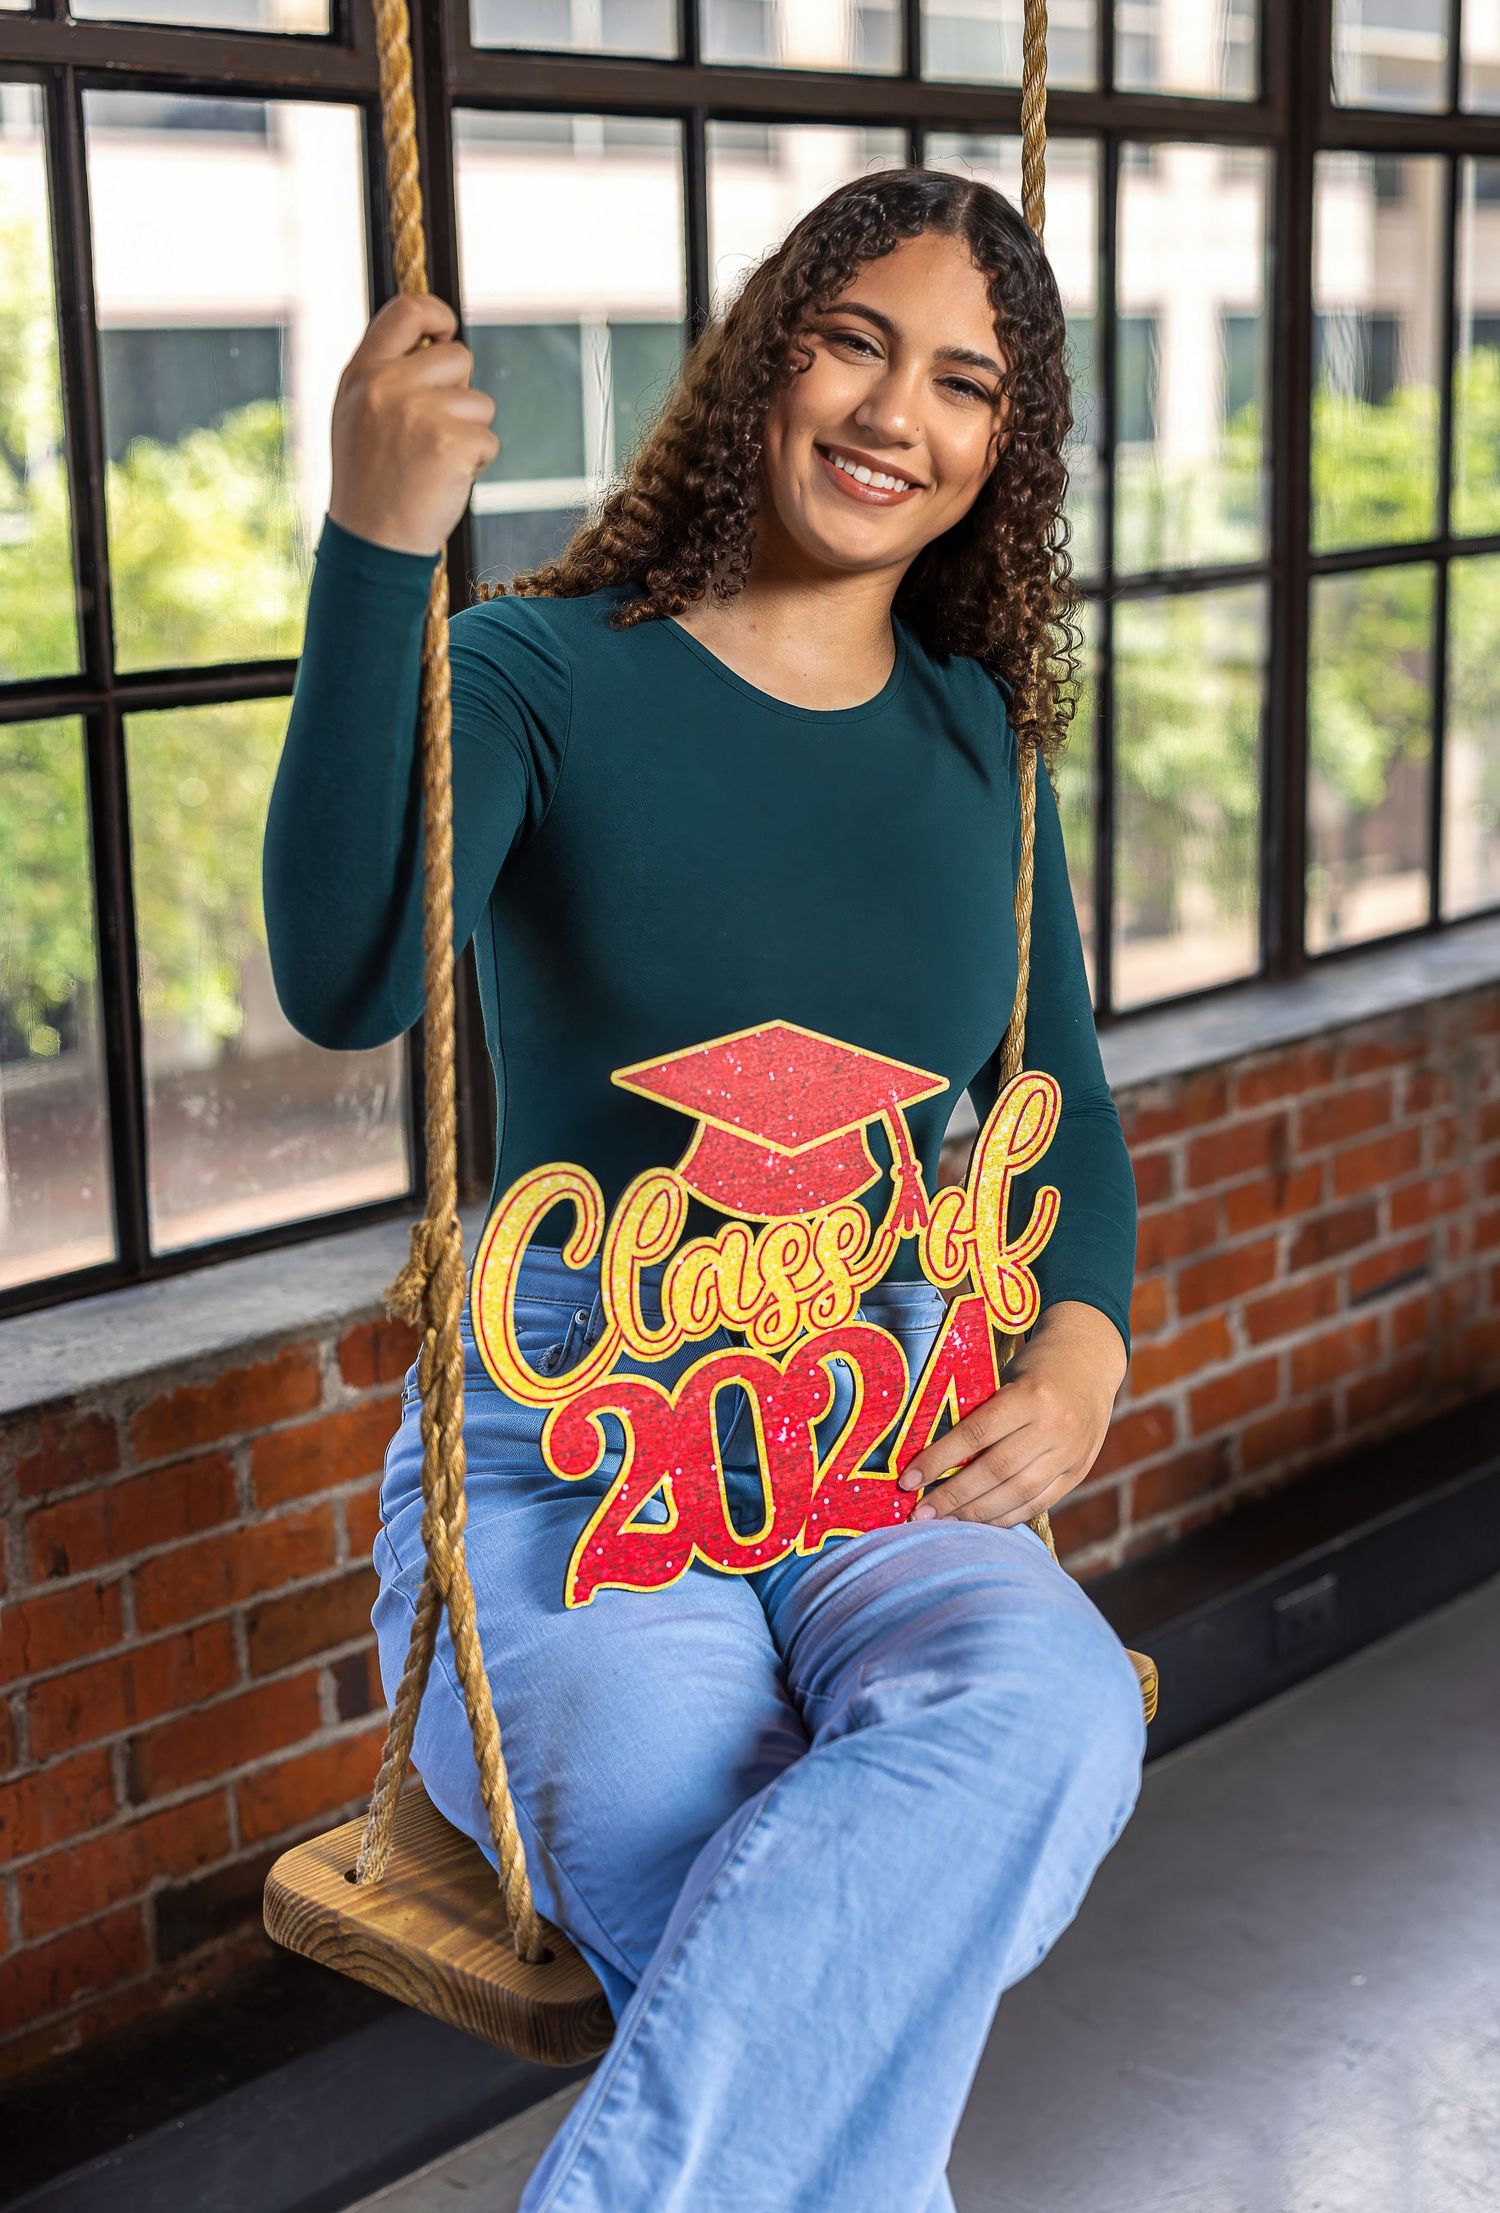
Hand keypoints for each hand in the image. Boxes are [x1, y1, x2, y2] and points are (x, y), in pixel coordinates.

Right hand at [328, 292, 499, 558]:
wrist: (372, 543)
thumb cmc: (370, 483)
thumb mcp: (357, 416)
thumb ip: (388, 375)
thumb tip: (436, 339)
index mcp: (361, 373)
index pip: (405, 310)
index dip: (436, 313)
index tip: (447, 330)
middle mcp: (387, 386)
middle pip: (458, 356)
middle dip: (459, 391)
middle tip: (432, 432)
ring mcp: (419, 414)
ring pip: (480, 402)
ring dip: (470, 433)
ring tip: (433, 462)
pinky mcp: (450, 444)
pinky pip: (488, 439)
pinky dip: (477, 463)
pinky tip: (445, 480)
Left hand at [896, 1301, 1126, 1529]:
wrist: (1089, 1362)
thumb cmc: (1033, 1368)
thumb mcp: (1005, 1379)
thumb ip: (980, 1415)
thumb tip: (932, 1458)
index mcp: (1029, 1395)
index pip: (976, 1434)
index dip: (939, 1460)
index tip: (908, 1480)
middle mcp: (1053, 1426)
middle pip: (995, 1470)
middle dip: (952, 1496)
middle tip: (919, 1513)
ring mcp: (1070, 1451)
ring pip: (1018, 1492)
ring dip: (976, 1512)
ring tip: (944, 1521)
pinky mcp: (1079, 1470)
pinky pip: (1039, 1502)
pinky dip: (1006, 1516)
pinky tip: (978, 1521)